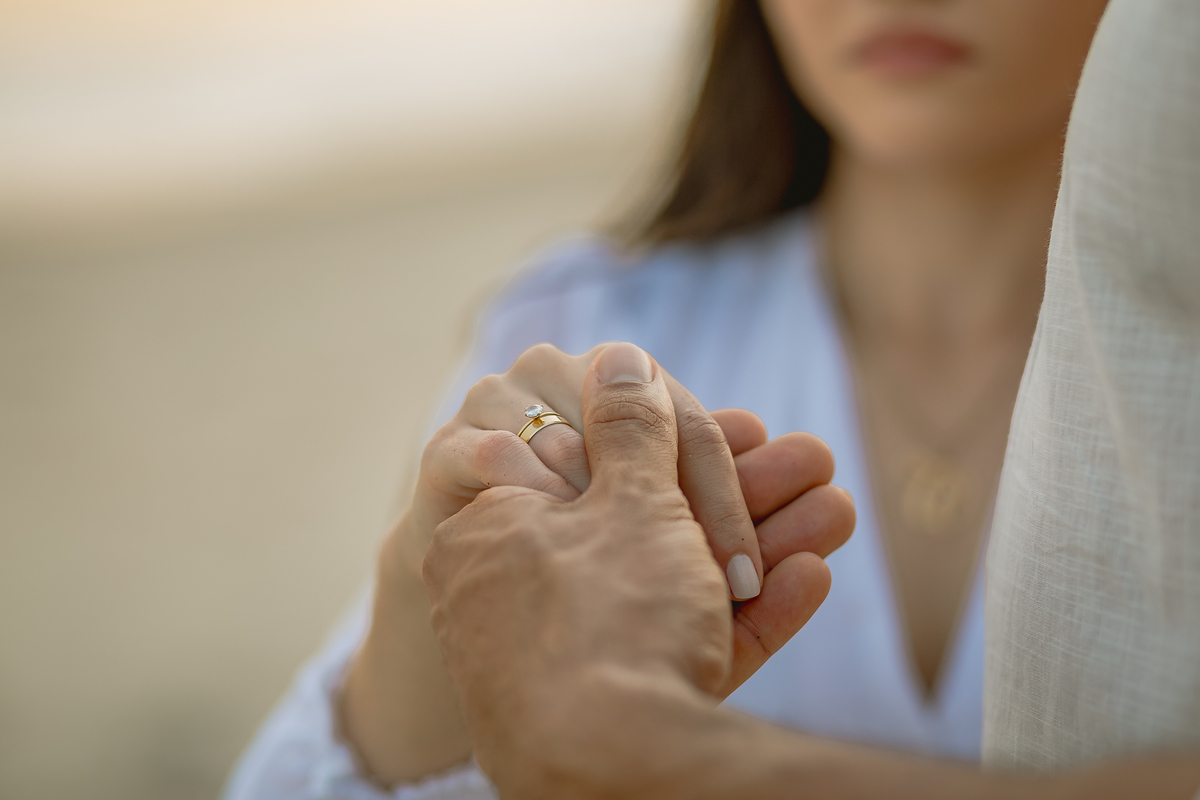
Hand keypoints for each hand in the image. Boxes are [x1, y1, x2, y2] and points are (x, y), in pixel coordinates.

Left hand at [425, 343, 853, 794]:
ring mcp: (567, 660)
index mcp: (492, 528)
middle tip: (812, 469)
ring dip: (760, 546)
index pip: (585, 459)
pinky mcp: (613, 714)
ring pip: (675, 585)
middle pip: (643, 525)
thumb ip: (630, 427)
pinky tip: (812, 579)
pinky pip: (680, 648)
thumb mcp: (631, 503)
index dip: (671, 442)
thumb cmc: (608, 624)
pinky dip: (745, 617)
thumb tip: (618, 357)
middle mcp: (518, 594)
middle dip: (740, 494)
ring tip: (836, 513)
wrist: (617, 780)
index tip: (741, 432)